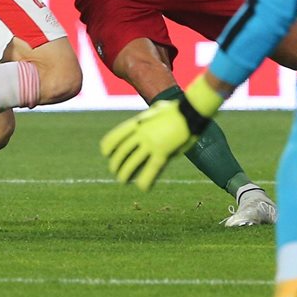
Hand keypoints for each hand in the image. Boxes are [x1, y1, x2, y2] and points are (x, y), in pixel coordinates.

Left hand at [100, 74, 225, 190]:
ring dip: (125, 174)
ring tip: (123, 181)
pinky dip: (145, 180)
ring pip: (132, 163)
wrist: (191, 110)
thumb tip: (144, 121)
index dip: (108, 146)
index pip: (115, 136)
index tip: (105, 154)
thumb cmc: (177, 109)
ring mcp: (151, 143)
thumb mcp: (157, 110)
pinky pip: (151, 169)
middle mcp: (141, 133)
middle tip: (115, 171)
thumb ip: (148, 118)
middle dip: (116, 164)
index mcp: (138, 122)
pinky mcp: (162, 152)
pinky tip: (142, 187)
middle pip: (122, 152)